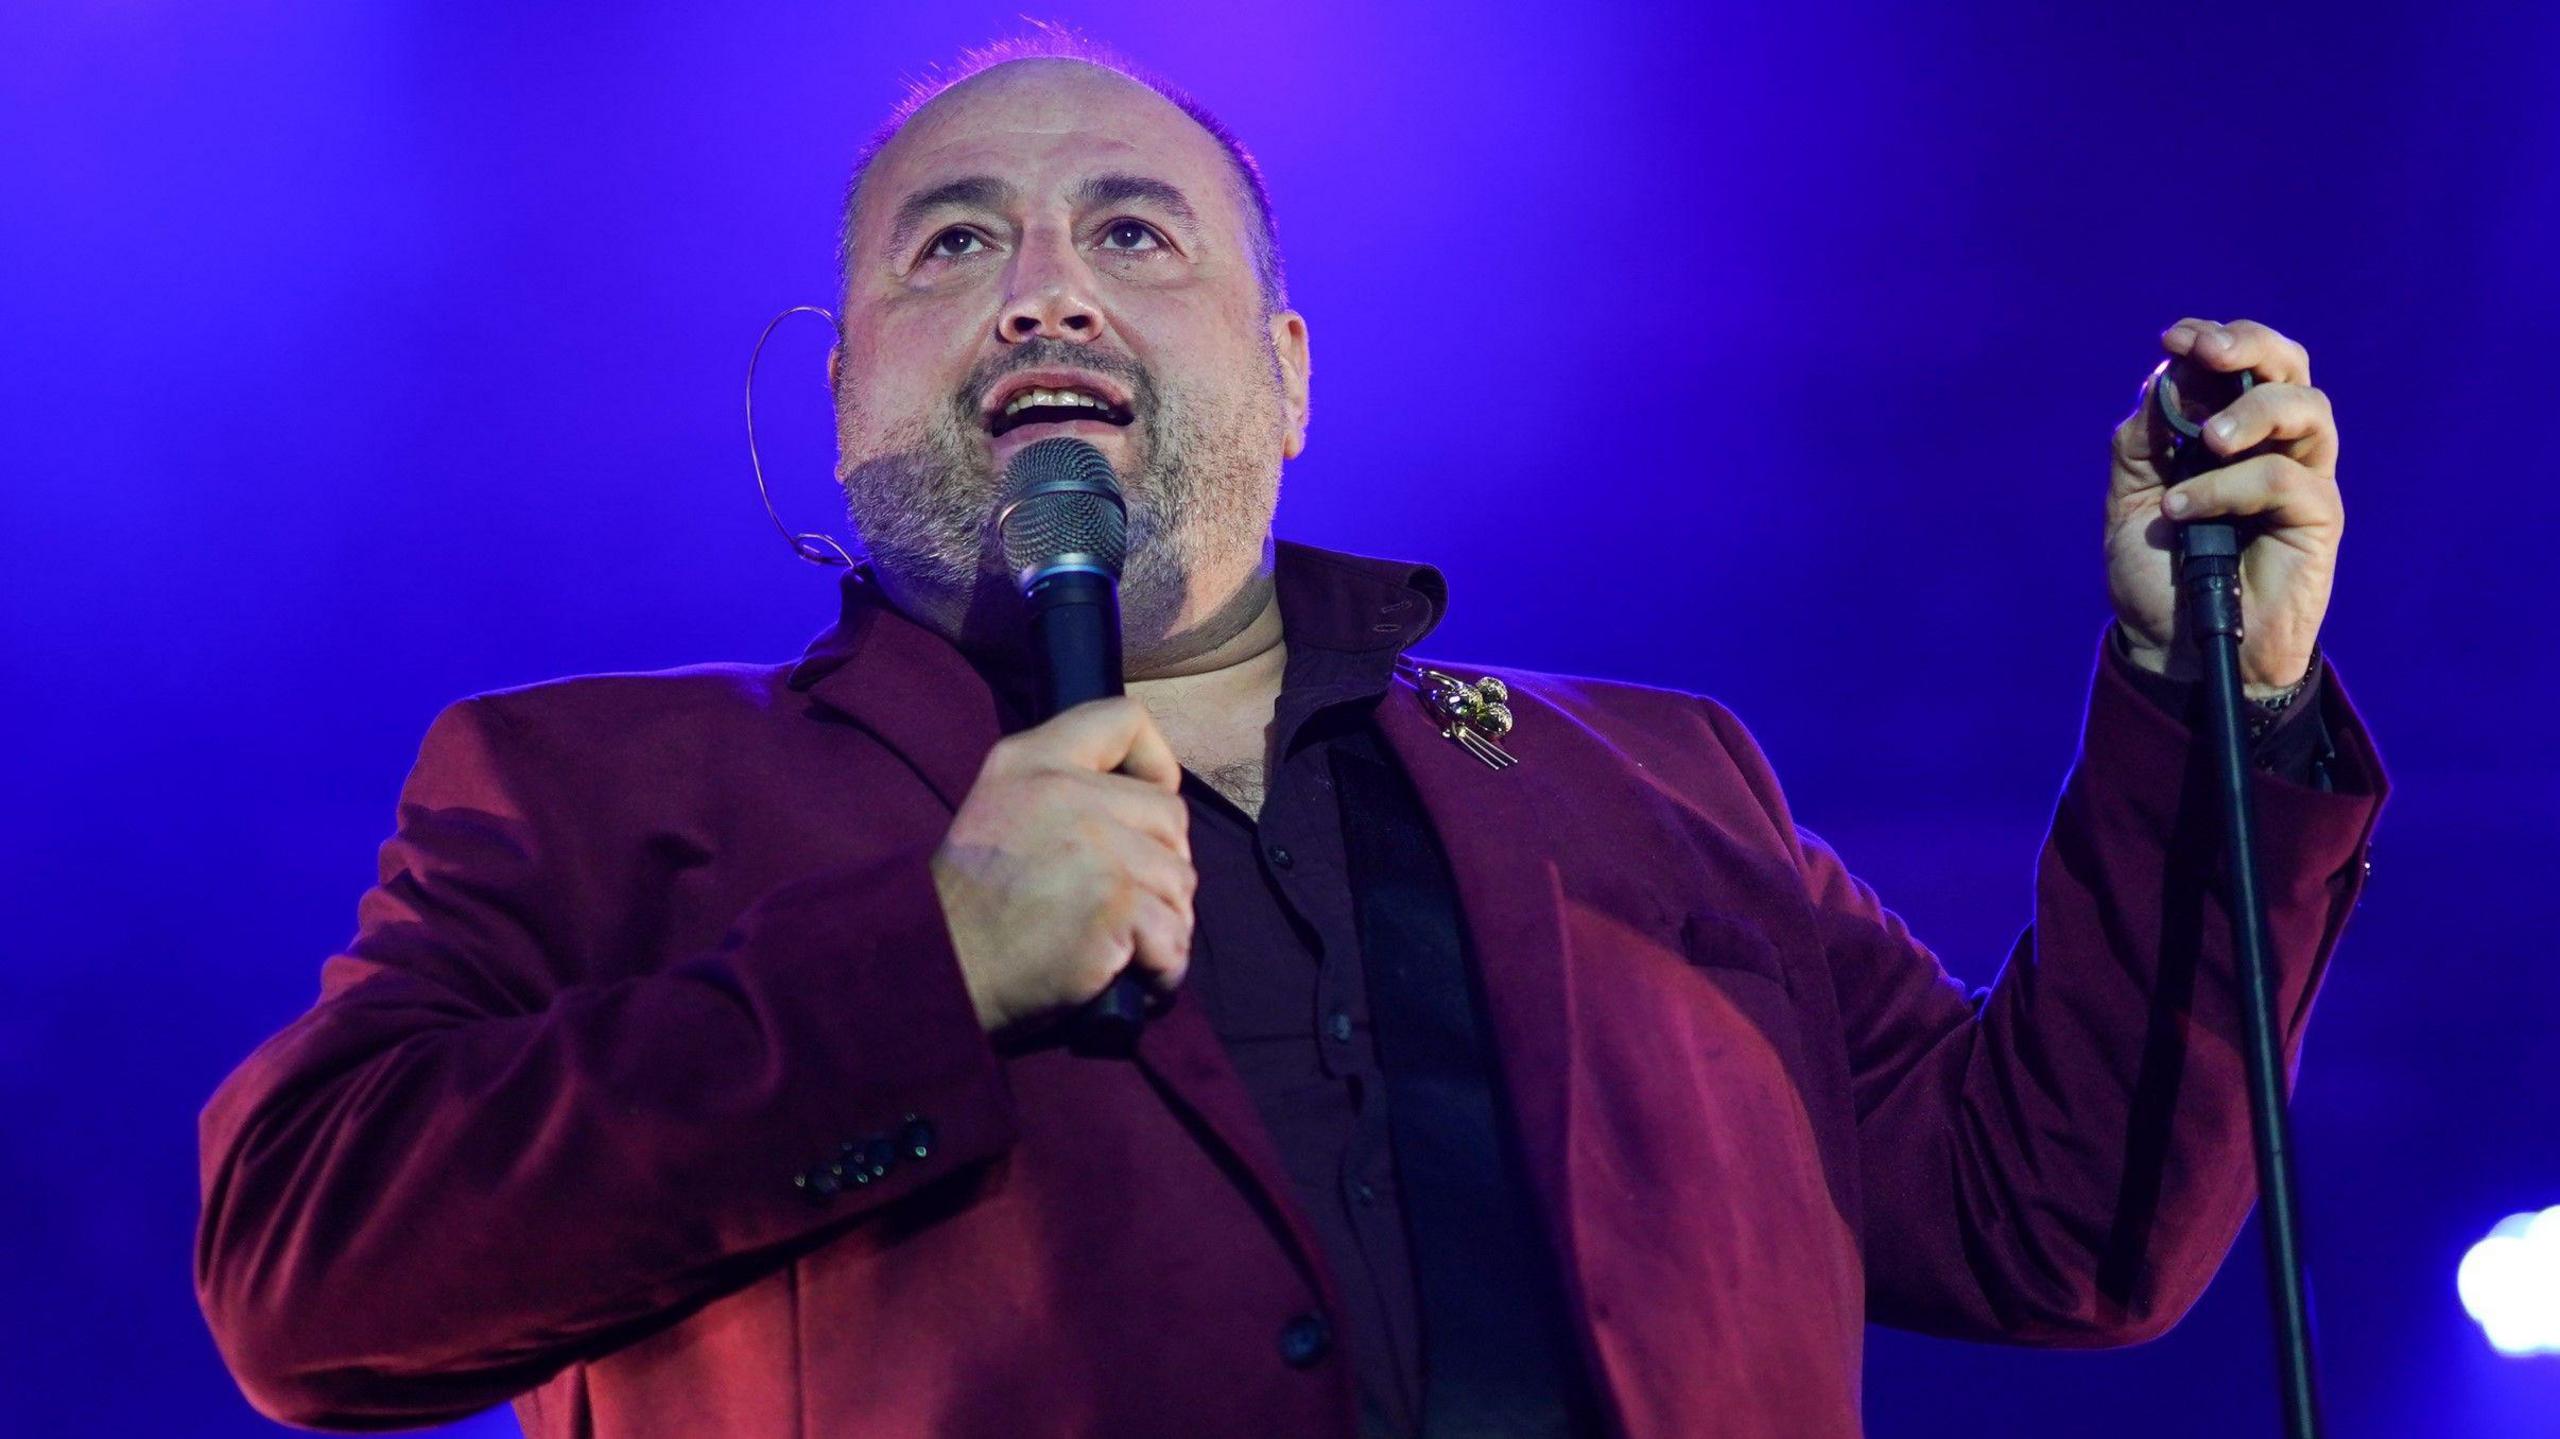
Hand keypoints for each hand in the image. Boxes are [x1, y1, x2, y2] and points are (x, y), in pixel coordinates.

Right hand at [931, 696, 1195, 1036]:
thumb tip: (1150, 799)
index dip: (1156, 763)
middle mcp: (1066, 791)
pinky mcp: (1117, 903)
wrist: (942, 970)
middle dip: (1161, 865)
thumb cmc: (973, 906)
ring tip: (1121, 945)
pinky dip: (1164, 966)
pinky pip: (1175, 934)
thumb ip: (1062, 787)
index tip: (1145, 807)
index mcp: (1033, 759)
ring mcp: (1097, 846)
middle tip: (1124, 903)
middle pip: (1171, 815)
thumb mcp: (998, 809)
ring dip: (1164, 922)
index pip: (1125, 719)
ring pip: (1180, 880)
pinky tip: (1131, 973)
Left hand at [2105, 317, 2341, 697]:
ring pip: (2307, 408)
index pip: (2242, 364)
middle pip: (2290, 367)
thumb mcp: (2131, 500)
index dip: (2215, 339)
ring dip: (2252, 410)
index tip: (2174, 338)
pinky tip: (2184, 511)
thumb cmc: (2158, 574)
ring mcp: (2303, 479)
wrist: (2174, 646)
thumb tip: (2165, 378)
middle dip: (2250, 345)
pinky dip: (2229, 486)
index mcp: (2233, 433)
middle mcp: (2276, 446)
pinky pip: (2284, 479)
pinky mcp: (2318, 519)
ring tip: (2206, 438)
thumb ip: (2143, 442)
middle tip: (2208, 351)